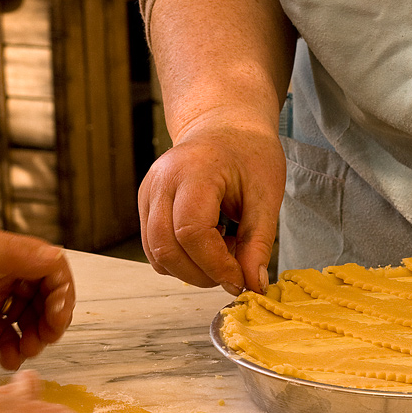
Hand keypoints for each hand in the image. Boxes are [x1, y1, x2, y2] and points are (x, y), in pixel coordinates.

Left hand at [0, 229, 74, 369]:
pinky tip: (7, 360)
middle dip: (50, 320)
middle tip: (44, 341)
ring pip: (28, 320)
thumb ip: (10, 254)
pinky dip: (14, 351)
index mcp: (0, 253)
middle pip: (44, 296)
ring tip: (25, 353)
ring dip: (35, 337)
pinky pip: (6, 340)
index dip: (61, 292)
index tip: (56, 318)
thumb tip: (55, 257)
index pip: (50, 268)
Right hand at [138, 120, 285, 291]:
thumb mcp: (266, 195)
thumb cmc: (248, 154)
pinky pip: (154, 247)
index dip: (214, 264)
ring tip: (221, 250)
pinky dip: (179, 259)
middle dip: (200, 274)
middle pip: (165, 247)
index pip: (191, 231)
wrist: (224, 127)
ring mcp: (147, 192)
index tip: (240, 280)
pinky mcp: (145, 204)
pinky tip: (206, 243)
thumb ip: (259, 242)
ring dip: (189, 269)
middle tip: (232, 274)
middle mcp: (161, 181)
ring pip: (155, 253)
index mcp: (194, 170)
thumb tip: (253, 285)